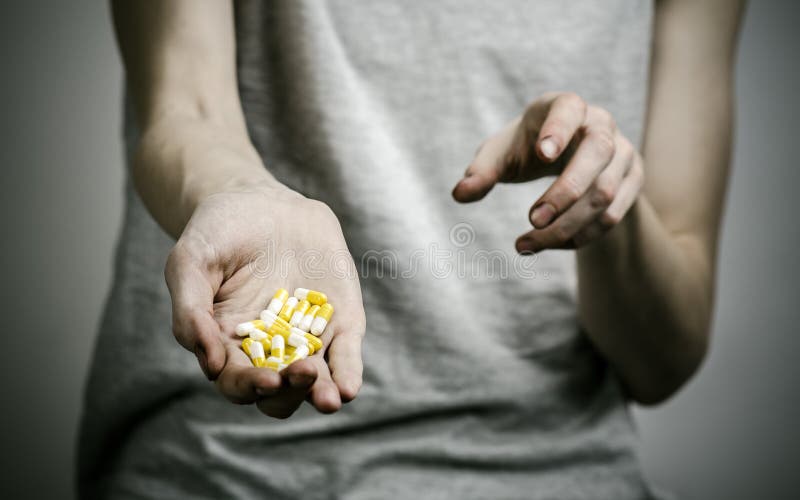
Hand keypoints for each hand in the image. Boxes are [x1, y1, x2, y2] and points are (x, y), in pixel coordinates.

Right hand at [164, 186, 365, 417]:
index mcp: (228, 344)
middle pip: (277, 393)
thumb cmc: (217, 234)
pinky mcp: (339, 321)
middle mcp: (269, 350)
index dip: (248, 386)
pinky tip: (348, 387)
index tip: (264, 380)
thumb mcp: (190, 263)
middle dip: (287, 393)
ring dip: (319, 393)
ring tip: (327, 397)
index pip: (236, 381)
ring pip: (313, 382)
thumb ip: (191, 311)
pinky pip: (345, 353)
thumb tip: (211, 365)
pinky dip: (348, 372)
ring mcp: (306, 338)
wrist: (260, 201)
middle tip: (295, 375)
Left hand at [452, 92, 643, 250]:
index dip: (558, 130)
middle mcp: (602, 124)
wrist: (569, 155)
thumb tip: (460, 194)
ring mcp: (623, 152)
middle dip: (564, 193)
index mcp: (567, 106)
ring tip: (525, 245)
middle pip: (597, 155)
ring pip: (606, 193)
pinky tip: (550, 244)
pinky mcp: (632, 181)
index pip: (569, 109)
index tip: (542, 154)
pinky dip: (580, 236)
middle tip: (531, 221)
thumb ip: (481, 172)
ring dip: (567, 226)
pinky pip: (613, 215)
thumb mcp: (501, 154)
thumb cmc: (528, 148)